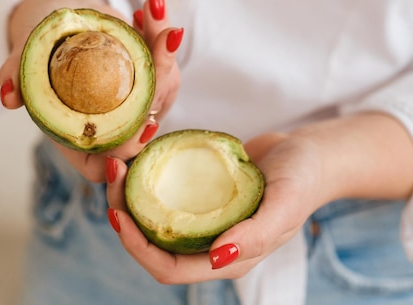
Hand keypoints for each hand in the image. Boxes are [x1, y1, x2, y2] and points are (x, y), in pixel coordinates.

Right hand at [0, 0, 182, 181]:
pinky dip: (160, 35)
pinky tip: (149, 9)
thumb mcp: (24, 59)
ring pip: (163, 89)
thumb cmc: (39, 49)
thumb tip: (6, 96)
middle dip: (158, 83)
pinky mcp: (151, 81)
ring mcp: (136, 105)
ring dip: (163, 50)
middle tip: (161, 45)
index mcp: (79, 136)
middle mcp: (113, 126)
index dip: (124, 152)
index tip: (142, 127)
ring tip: (152, 13)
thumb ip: (15, 76)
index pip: (103, 162)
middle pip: (145, 123)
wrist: (61, 27)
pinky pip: (165, 63)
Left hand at [105, 132, 322, 283]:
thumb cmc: (303, 180)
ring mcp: (202, 219)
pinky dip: (146, 180)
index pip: (170, 268)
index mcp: (226, 257)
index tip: (117, 214)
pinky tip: (136, 158)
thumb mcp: (285, 205)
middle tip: (111, 177)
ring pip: (152, 217)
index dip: (138, 248)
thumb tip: (217, 258)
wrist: (311, 154)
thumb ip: (255, 236)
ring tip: (117, 165)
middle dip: (124, 216)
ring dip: (129, 196)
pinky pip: (163, 194)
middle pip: (152, 243)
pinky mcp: (199, 195)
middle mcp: (209, 243)